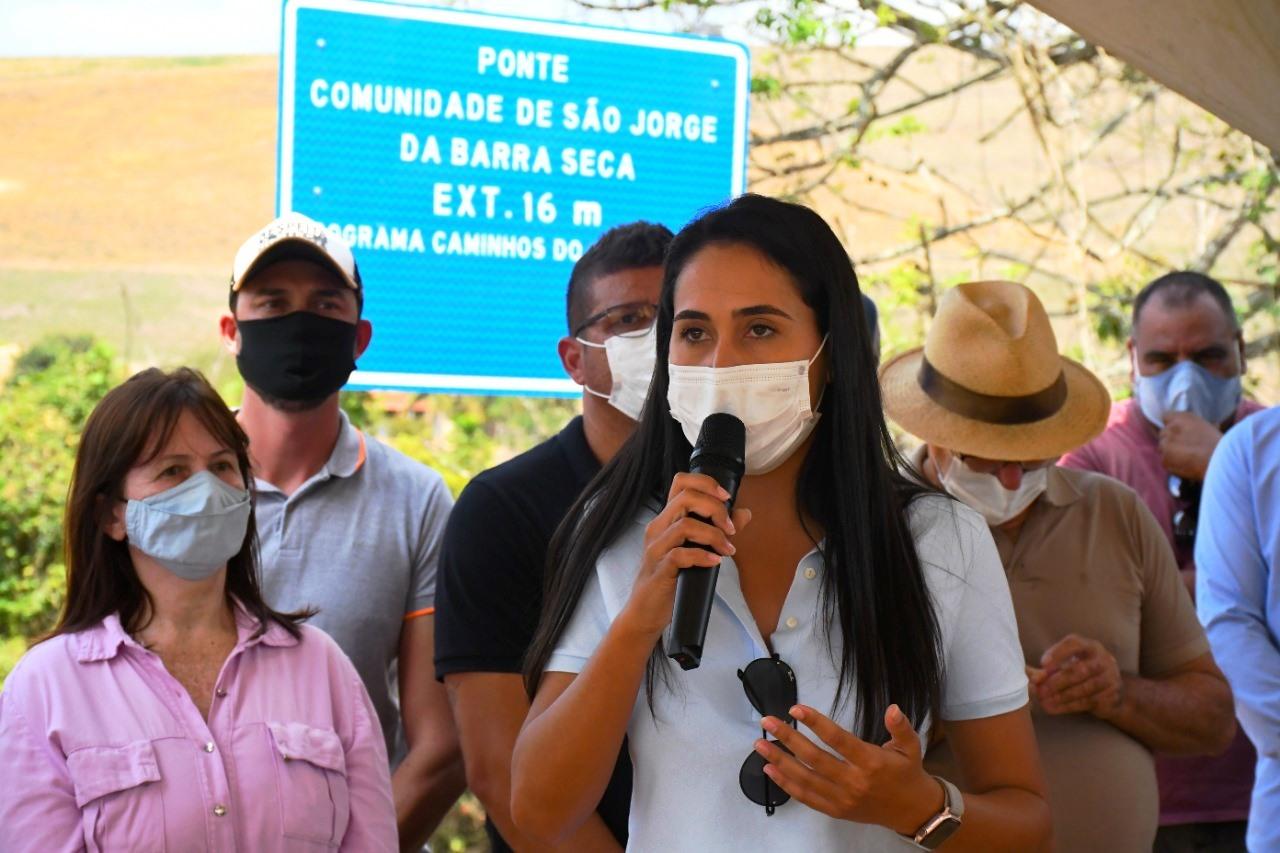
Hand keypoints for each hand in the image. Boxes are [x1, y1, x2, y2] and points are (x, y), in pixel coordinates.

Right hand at [618, 472, 750, 638]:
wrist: (646, 611)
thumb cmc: (671, 578)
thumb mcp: (696, 549)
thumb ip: (719, 529)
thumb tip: (745, 513)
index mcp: (667, 519)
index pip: (681, 482)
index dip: (706, 483)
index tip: (726, 498)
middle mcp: (658, 528)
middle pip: (685, 498)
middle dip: (716, 510)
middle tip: (731, 529)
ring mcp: (656, 548)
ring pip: (685, 526)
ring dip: (714, 536)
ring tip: (727, 550)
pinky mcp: (659, 569)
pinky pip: (680, 555)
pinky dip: (702, 556)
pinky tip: (714, 562)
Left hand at [755, 703, 942, 835]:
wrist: (913, 812)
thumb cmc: (907, 774)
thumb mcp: (910, 747)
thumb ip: (901, 727)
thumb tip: (892, 708)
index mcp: (871, 762)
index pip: (837, 739)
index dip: (815, 723)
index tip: (795, 709)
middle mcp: (854, 781)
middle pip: (814, 758)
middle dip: (787, 739)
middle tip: (767, 722)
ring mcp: (843, 799)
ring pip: (805, 779)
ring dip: (779, 761)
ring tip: (760, 744)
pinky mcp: (836, 811)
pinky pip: (806, 798)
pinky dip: (786, 784)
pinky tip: (770, 770)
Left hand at [1032, 634, 1122, 718]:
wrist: (1110, 690)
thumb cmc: (1081, 672)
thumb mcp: (1067, 664)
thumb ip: (1047, 669)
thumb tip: (1032, 677)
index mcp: (1089, 646)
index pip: (1074, 643)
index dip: (1057, 652)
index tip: (1042, 664)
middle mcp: (1103, 660)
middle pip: (1079, 669)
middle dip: (1057, 681)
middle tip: (1040, 690)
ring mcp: (1110, 678)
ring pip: (1084, 688)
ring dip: (1061, 696)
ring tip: (1044, 702)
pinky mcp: (1111, 696)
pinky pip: (1088, 702)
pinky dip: (1068, 706)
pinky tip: (1054, 708)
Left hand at [1159, 412, 1222, 480]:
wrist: (1220, 461)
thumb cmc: (1220, 444)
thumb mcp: (1208, 426)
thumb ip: (1192, 426)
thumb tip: (1189, 429)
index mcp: (1182, 418)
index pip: (1166, 416)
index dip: (1172, 424)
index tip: (1177, 430)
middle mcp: (1170, 429)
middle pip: (1163, 433)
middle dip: (1171, 439)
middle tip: (1184, 446)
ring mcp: (1165, 445)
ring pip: (1163, 448)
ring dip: (1170, 452)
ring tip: (1187, 457)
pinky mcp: (1164, 460)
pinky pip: (1165, 461)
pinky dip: (1173, 464)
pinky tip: (1186, 465)